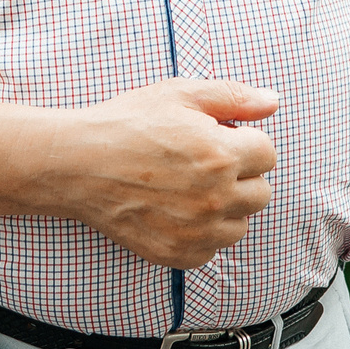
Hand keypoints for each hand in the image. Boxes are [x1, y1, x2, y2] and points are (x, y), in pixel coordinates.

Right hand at [49, 78, 278, 266]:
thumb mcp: (178, 94)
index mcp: (221, 155)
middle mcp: (215, 198)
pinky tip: (175, 210)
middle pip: (261, 193)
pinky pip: (211, 250)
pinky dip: (200, 234)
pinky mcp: (177, 254)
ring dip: (225, 208)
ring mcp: (196, 231)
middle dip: (241, 175)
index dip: (245, 141)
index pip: (268, 154)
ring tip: (190, 188)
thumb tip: (273, 101)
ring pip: (239, 225)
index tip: (219, 138)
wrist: (76, 163)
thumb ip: (233, 96)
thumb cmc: (126, 124)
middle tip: (204, 163)